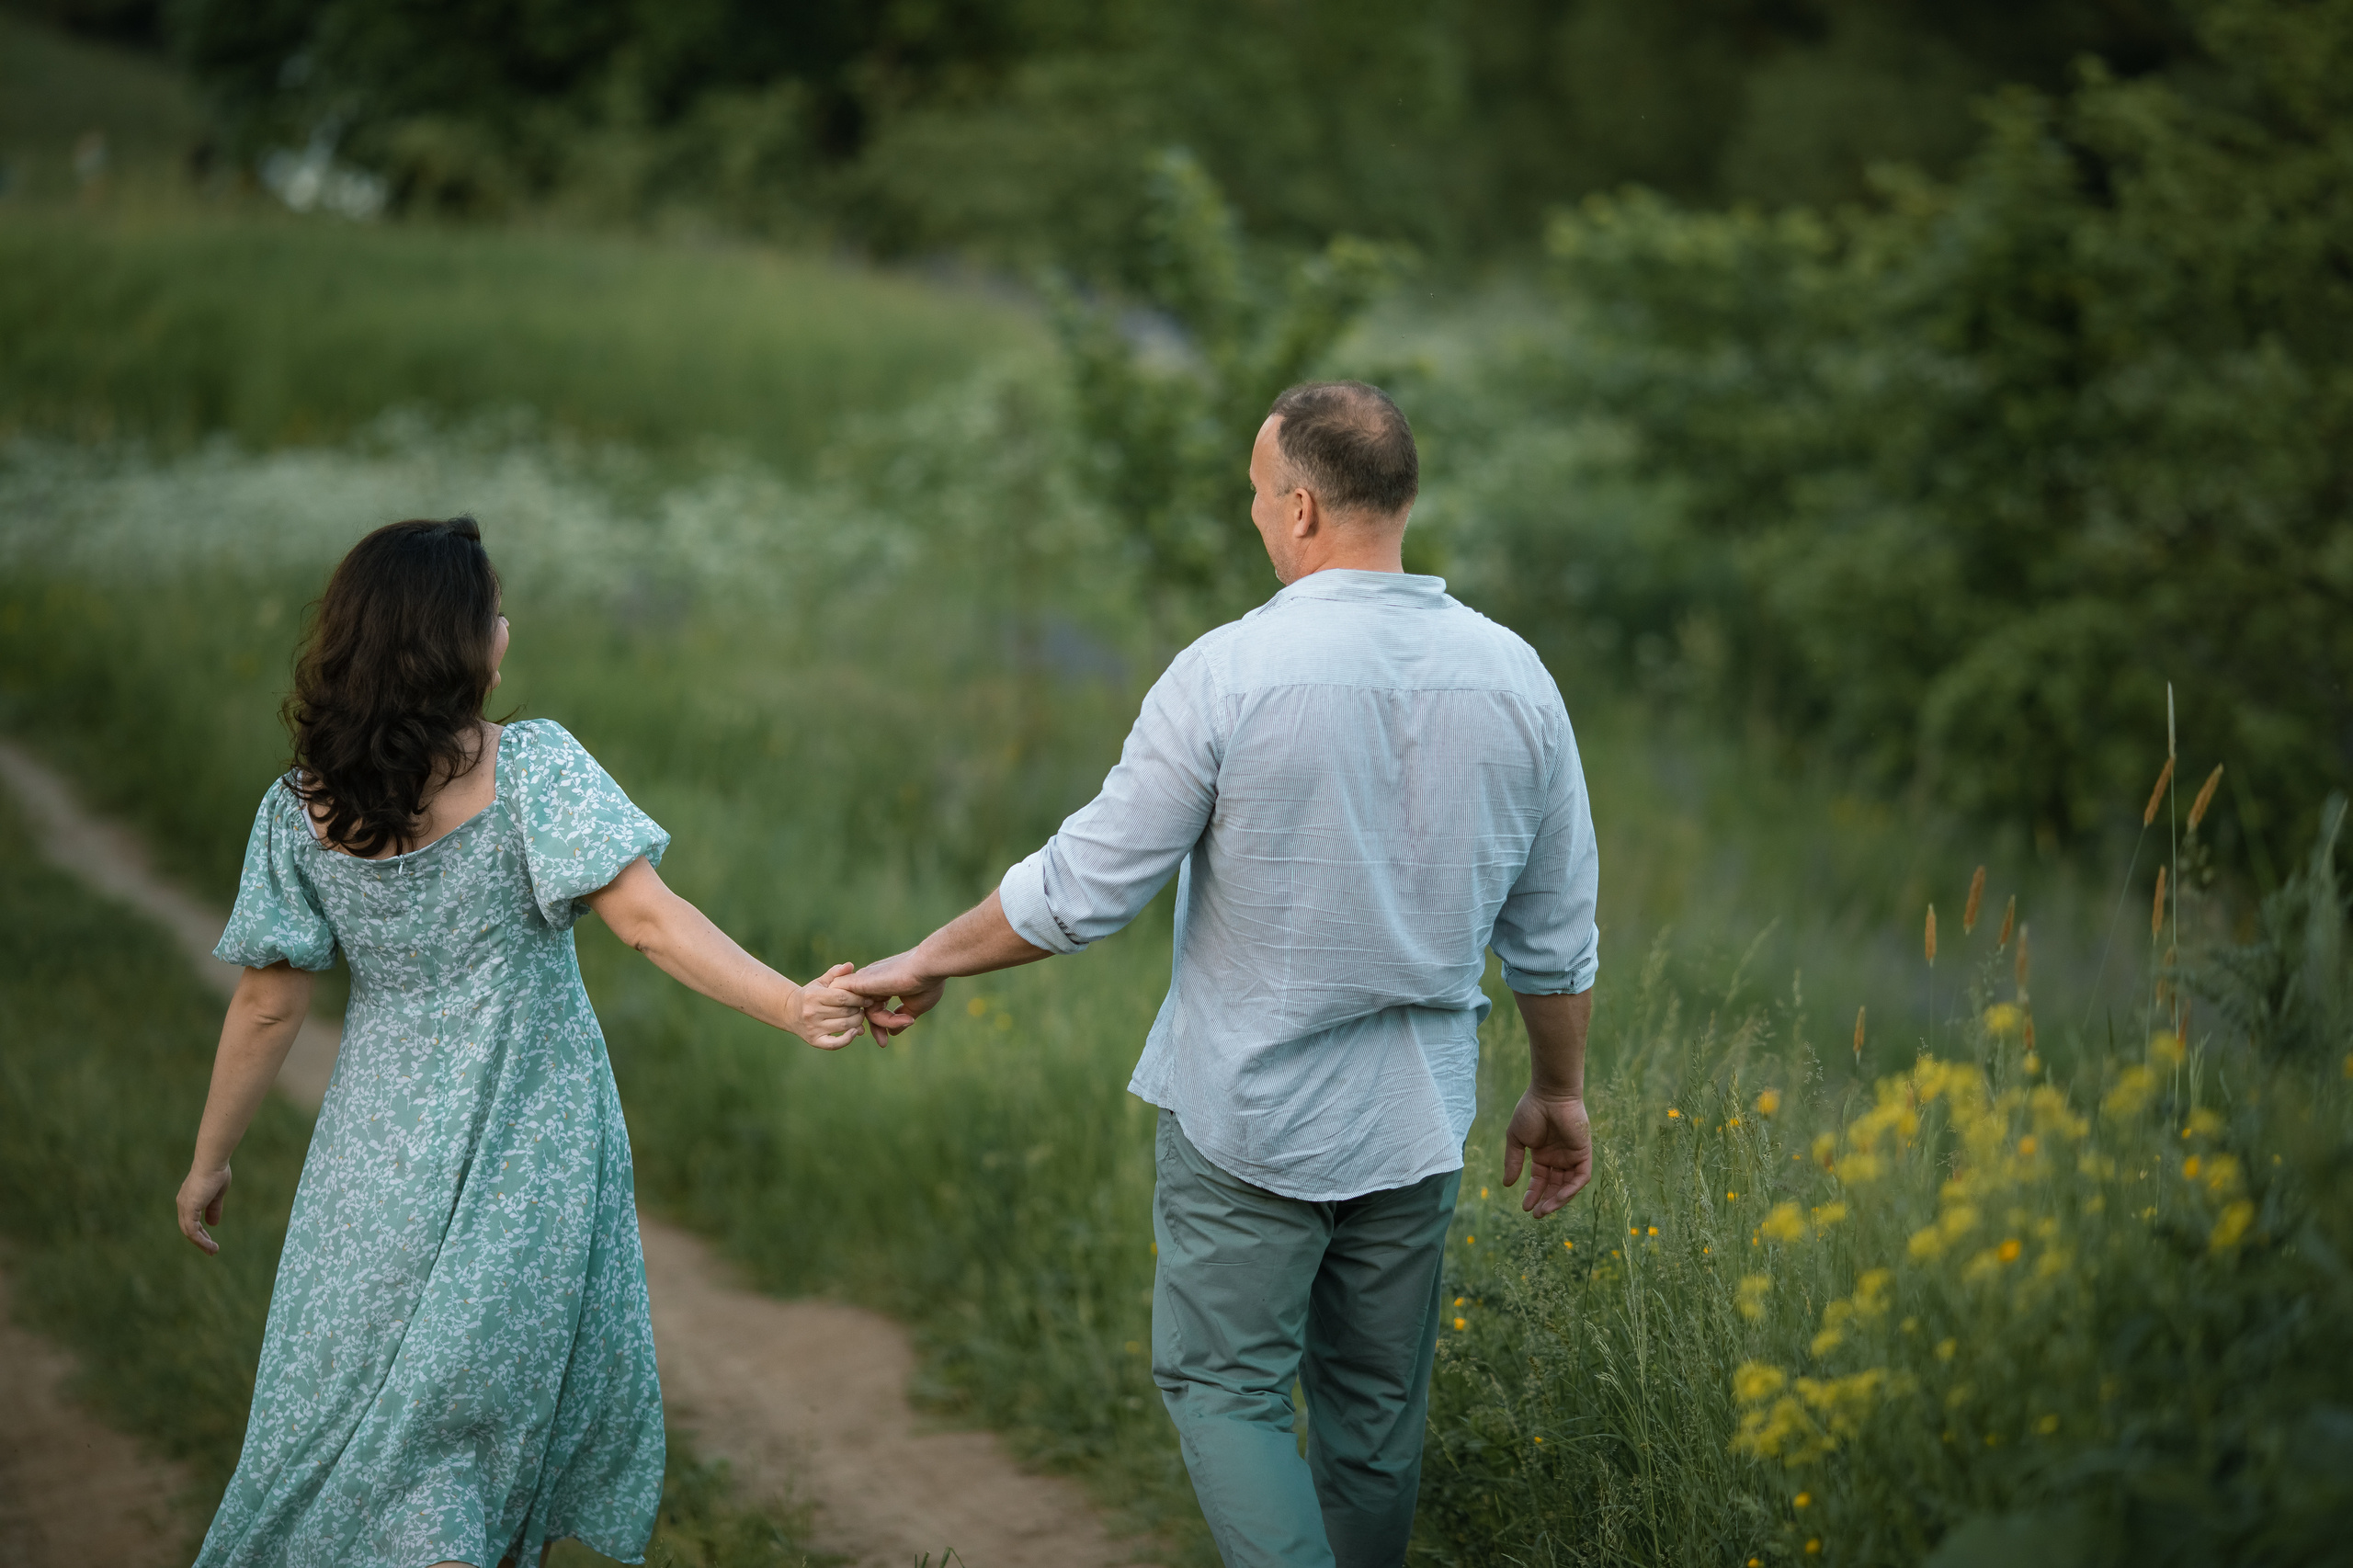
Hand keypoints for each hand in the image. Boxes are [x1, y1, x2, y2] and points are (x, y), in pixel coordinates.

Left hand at [178, 1163, 231, 1253]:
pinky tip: (209, 1244)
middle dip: (200, 1241)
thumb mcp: (216, 1194)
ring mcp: (184, 1207)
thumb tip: (213, 1224)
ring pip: (189, 1232)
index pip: (190, 1222)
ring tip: (213, 1250)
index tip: (210, 1242)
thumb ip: (213, 1208)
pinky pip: (192, 1230)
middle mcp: (182, 1204)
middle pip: (188, 1229)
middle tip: (212, 1251)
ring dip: (201, 1243)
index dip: (200, 1233)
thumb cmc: (216, 1173)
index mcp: (188, 1200)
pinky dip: (200, 1239)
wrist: (212, 1163)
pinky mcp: (189, 1208)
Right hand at [789, 962, 868, 1049]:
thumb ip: (836, 973)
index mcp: (813, 996)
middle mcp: (812, 1013)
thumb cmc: (811, 994)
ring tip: (860, 1015)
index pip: (842, 997)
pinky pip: (834, 1044)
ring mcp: (813, 1028)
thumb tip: (850, 965)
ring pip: (844, 1025)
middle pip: (845, 1012)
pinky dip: (847, 1039)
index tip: (868, 998)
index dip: (858, 998)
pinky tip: (855, 1031)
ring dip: (857, 1021)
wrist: (790, 1012)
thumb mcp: (821, 982)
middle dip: (859, 1009)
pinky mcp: (814, 1041)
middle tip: (865, 1007)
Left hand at [836, 950, 946, 1044]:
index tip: (885, 1041)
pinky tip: (881, 1022)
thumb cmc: (927, 982)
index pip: (874, 1009)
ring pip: (866, 1011)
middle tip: (883, 1043)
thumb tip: (893, 1032)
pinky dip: (863, 1015)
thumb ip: (901, 1018)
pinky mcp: (861, 982)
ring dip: (884, 1022)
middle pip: (868, 1011)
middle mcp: (872, 981)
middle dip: (876, 1028)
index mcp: (884, 983)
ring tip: (907, 1020)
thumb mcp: (914, 1005)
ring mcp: (866, 980)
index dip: (881, 1025)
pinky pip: (852, 1004)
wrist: (930, 966)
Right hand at [1503, 1091, 1591, 1216]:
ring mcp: (1572, 1156)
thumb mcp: (1516, 1139)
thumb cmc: (1530, 1111)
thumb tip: (1507, 1184)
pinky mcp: (1583, 1154)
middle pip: (1555, 1186)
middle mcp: (1559, 1158)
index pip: (1540, 1180)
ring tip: (1544, 1210)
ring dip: (1558, 1200)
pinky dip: (1570, 1190)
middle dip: (1546, 1201)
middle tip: (1536, 1214)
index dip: (1533, 1194)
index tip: (1525, 1207)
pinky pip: (1580, 1178)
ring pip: (1568, 1186)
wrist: (1549, 1095)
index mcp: (1544, 1154)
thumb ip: (1513, 1162)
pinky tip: (1558, 1197)